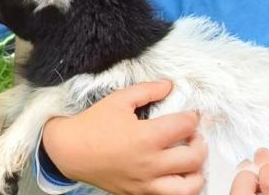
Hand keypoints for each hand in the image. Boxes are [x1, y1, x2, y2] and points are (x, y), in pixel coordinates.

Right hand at [42, 81, 205, 194]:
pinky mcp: (139, 193)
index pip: (185, 126)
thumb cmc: (92, 124)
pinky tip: (177, 175)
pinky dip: (180, 187)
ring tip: (191, 160)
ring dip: (197, 171)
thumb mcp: (118, 100)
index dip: (193, 117)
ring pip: (189, 185)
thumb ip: (147, 91)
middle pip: (194, 157)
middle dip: (199, 143)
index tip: (190, 114)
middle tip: (193, 135)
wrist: (69, 151)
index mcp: (146, 137)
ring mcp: (145, 182)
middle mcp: (150, 163)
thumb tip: (169, 85)